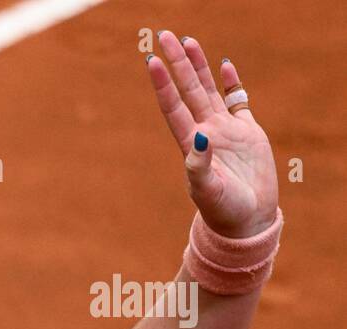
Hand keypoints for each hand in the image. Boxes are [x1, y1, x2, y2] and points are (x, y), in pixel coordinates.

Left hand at [146, 31, 278, 237]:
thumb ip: (200, 165)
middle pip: (188, 90)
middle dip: (177, 63)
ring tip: (188, 41)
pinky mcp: (248, 133)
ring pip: (209, 91)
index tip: (151, 61)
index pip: (173, 107)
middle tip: (164, 36)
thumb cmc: (224, 212)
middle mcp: (206, 132)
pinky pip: (238, 101)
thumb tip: (201, 135)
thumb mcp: (208, 190)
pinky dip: (232, 83)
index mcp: (192, 145)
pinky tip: (224, 65)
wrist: (247, 222)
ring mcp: (226, 131)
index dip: (163, 84)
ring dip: (199, 67)